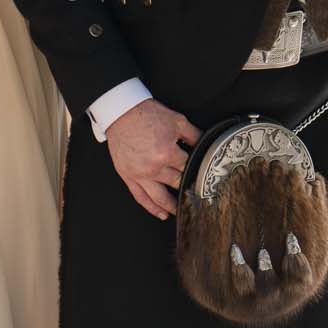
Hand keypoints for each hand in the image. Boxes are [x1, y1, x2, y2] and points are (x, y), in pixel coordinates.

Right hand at [106, 98, 200, 221]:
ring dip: (172, 206)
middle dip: (187, 187)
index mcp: (167, 153)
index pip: (188, 167)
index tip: (203, 176)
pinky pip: (141, 197)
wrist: (122, 113)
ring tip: (181, 212)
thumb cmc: (147, 115)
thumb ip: (193, 135)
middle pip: (176, 182)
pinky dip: (151, 208)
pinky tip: (161, 214)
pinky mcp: (128, 177)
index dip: (197, 169)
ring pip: (159, 197)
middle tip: (198, 195)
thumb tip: (205, 144)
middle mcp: (154, 167)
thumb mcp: (177, 121)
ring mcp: (140, 175)